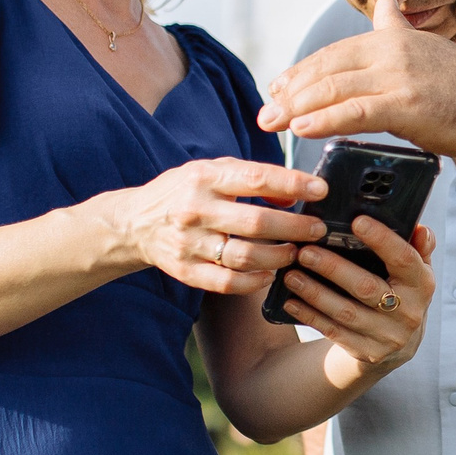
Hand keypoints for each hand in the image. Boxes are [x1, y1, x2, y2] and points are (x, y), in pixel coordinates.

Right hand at [100, 157, 329, 294]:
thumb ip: (251, 177)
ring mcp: (189, 243)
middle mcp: (195, 210)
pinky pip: (226, 283)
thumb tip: (293, 196)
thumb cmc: (183, 193)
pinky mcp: (185, 270)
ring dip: (278, 257)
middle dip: (295, 228)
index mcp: (205, 177)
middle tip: (317, 230)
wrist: (135, 223)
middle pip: (256, 222)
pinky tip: (268, 275)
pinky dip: (253, 282)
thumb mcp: (212, 171)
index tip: (320, 190)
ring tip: (296, 253)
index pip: (256, 179)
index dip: (293, 184)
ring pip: (244, 256)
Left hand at [256, 0, 455, 158]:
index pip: (335, 53)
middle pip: (327, 68)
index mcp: (396, 38)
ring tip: (272, 124)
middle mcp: (395, 50)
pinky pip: (354, 112)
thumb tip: (385, 2)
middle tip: (265, 112)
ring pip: (334, 89)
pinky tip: (302, 130)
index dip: (301, 71)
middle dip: (290, 91)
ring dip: (296, 108)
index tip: (279, 88)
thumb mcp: (432, 50)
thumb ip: (400, 29)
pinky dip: (323, 120)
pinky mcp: (409, 106)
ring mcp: (402, 76)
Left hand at [276, 217, 438, 377]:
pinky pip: (335, 332)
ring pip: (346, 312)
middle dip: (333, 268)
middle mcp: (409, 312)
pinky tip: (292, 302)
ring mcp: (388, 336)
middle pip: (367, 287)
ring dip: (315, 293)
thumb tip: (419, 228)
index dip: (383, 239)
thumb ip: (417, 247)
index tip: (357, 222)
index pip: (404, 259)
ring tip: (291, 275)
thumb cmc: (401, 292)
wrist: (399, 344)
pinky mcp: (368, 352)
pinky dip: (311, 317)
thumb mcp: (414, 270)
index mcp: (422, 284)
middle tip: (304, 251)